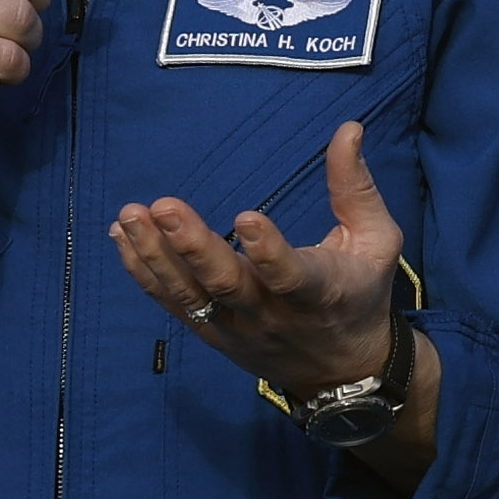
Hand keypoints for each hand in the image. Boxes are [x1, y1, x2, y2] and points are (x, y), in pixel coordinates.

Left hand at [112, 124, 434, 482]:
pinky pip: (172, 303)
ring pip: (191, 295)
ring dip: (157, 256)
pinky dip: (145, 272)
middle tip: (164, 208)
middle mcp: (273, 316)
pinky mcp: (212, 333)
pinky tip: (123, 236)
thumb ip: (355, 187)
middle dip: (193, 248)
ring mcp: (236, 329)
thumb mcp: (375, 241)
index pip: (290, 276)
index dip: (269, 251)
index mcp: (321, 292)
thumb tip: (348, 127)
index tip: (247, 217)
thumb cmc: (361, 292)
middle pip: (227, 286)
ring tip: (130, 216)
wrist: (345, 372)